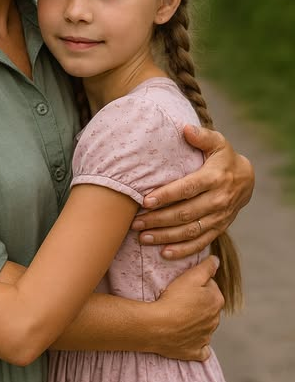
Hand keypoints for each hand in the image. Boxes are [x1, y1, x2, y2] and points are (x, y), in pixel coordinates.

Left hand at [132, 125, 253, 258]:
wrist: (246, 179)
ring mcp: (219, 217)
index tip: (146, 201)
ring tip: (143, 238)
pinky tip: (164, 253)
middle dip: (158, 219)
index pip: (188, 188)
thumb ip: (201, 136)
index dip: (167, 195)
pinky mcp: (219, 228)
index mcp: (214, 178)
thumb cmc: (223, 157)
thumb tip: (184, 128)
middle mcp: (218, 200)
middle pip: (185, 213)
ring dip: (165, 237)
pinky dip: (183, 251)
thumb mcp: (217, 142)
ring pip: (190, 231)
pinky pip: (201, 243)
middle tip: (135, 223)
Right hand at [153, 255, 223, 360]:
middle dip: (199, 303)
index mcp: (217, 301)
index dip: (198, 284)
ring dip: (196, 321)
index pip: (211, 287)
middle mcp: (215, 320)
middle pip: (208, 307)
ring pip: (205, 326)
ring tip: (178, 315)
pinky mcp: (194, 352)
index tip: (184, 285)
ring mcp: (205, 337)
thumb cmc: (174, 298)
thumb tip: (217, 260)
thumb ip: (207, 267)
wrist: (157, 326)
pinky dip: (197, 344)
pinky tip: (188, 338)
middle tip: (179, 298)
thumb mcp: (190, 276)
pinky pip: (201, 349)